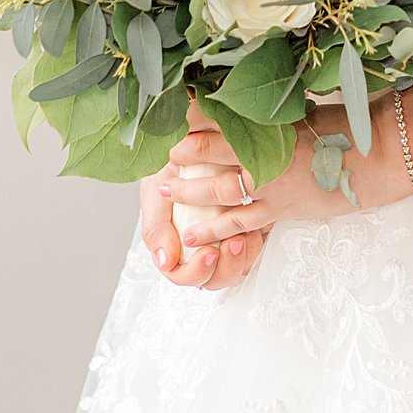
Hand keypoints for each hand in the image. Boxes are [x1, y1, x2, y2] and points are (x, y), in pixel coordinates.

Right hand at [140, 97, 270, 290]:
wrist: (194, 135)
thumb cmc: (173, 162)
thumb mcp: (157, 190)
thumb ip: (157, 227)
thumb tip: (166, 261)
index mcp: (175, 240)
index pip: (183, 274)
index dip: (195, 272)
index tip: (209, 252)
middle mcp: (200, 242)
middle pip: (214, 278)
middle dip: (225, 268)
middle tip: (229, 246)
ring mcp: (223, 235)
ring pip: (236, 268)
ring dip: (241, 258)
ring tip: (244, 236)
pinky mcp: (247, 224)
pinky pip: (254, 248)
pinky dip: (256, 243)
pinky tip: (256, 227)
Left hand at [152, 98, 400, 250]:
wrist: (377, 158)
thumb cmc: (345, 127)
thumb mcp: (303, 109)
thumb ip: (271, 111)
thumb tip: (245, 97)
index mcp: (267, 123)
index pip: (217, 114)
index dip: (190, 111)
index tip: (170, 108)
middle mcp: (263, 154)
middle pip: (208, 152)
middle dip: (182, 151)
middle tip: (162, 151)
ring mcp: (269, 186)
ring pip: (217, 190)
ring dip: (189, 191)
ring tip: (167, 190)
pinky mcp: (279, 211)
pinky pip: (240, 223)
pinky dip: (214, 230)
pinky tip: (193, 236)